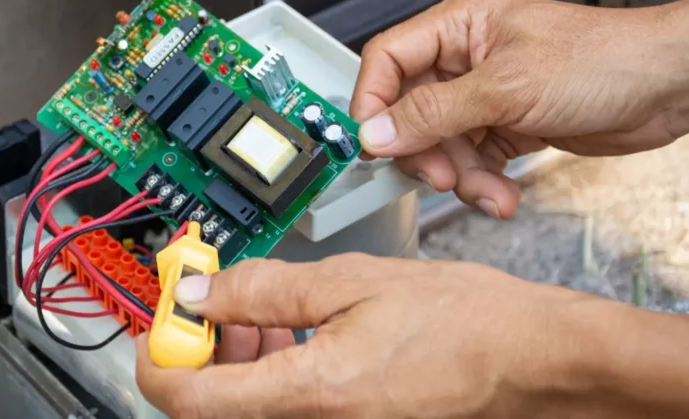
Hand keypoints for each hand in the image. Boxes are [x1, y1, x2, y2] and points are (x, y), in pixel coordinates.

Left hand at [135, 253, 606, 418]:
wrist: (530, 359)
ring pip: (247, 405)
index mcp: (311, 392)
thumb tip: (201, 290)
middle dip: (201, 346)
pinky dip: (271, 369)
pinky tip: (289, 330)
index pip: (187, 398)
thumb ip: (265, 290)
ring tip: (259, 306)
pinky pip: (285, 407)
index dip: (157, 354)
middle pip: (212, 404)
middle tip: (215, 295)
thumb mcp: (354, 281)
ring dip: (235, 355)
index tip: (163, 313)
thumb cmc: (464, 322)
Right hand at [351, 0, 688, 217]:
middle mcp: (468, 56)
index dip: (373, 102)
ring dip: (462, 176)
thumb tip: (377, 133)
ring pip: (443, 143)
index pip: (389, 59)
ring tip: (488, 192)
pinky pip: (474, 160)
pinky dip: (484, 182)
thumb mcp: (505, 88)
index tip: (372, 143)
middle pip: (412, 110)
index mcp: (459, 23)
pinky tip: (502, 194)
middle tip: (441, 175)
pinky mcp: (509, 124)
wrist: (669, 87)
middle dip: (426, 151)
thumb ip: (433, 113)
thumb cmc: (605, 58)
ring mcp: (488, 93)